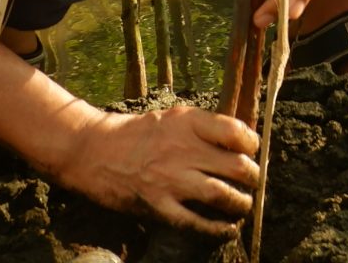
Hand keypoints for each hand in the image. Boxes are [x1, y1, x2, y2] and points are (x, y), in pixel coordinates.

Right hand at [49, 105, 261, 234]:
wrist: (93, 150)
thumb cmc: (138, 134)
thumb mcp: (174, 117)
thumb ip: (205, 128)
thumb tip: (242, 141)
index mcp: (189, 122)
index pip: (237, 132)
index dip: (253, 145)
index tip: (252, 152)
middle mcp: (183, 150)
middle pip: (236, 167)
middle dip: (253, 178)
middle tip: (254, 182)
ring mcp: (170, 179)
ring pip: (221, 195)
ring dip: (240, 204)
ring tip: (243, 206)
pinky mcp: (157, 205)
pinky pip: (195, 223)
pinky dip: (216, 230)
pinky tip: (227, 230)